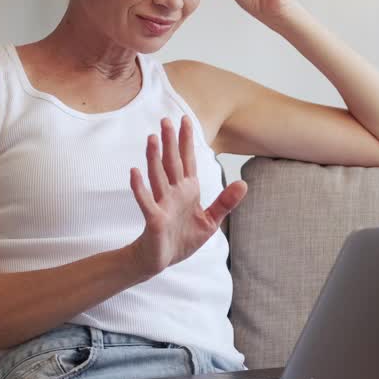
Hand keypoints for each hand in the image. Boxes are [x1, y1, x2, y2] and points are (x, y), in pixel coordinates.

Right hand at [126, 115, 247, 279]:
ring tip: (152, 138)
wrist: (162, 259)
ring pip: (158, 176)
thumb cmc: (182, 238)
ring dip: (154, 157)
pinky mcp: (154, 218)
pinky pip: (146, 201)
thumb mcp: (210, 221)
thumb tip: (243, 183)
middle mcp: (174, 193)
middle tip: (165, 119)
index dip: (186, 140)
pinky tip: (134, 172)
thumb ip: (225, 202)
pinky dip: (140, 187)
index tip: (184, 119)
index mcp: (188, 190)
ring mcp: (163, 204)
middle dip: (170, 142)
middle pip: (171, 162)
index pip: (187, 160)